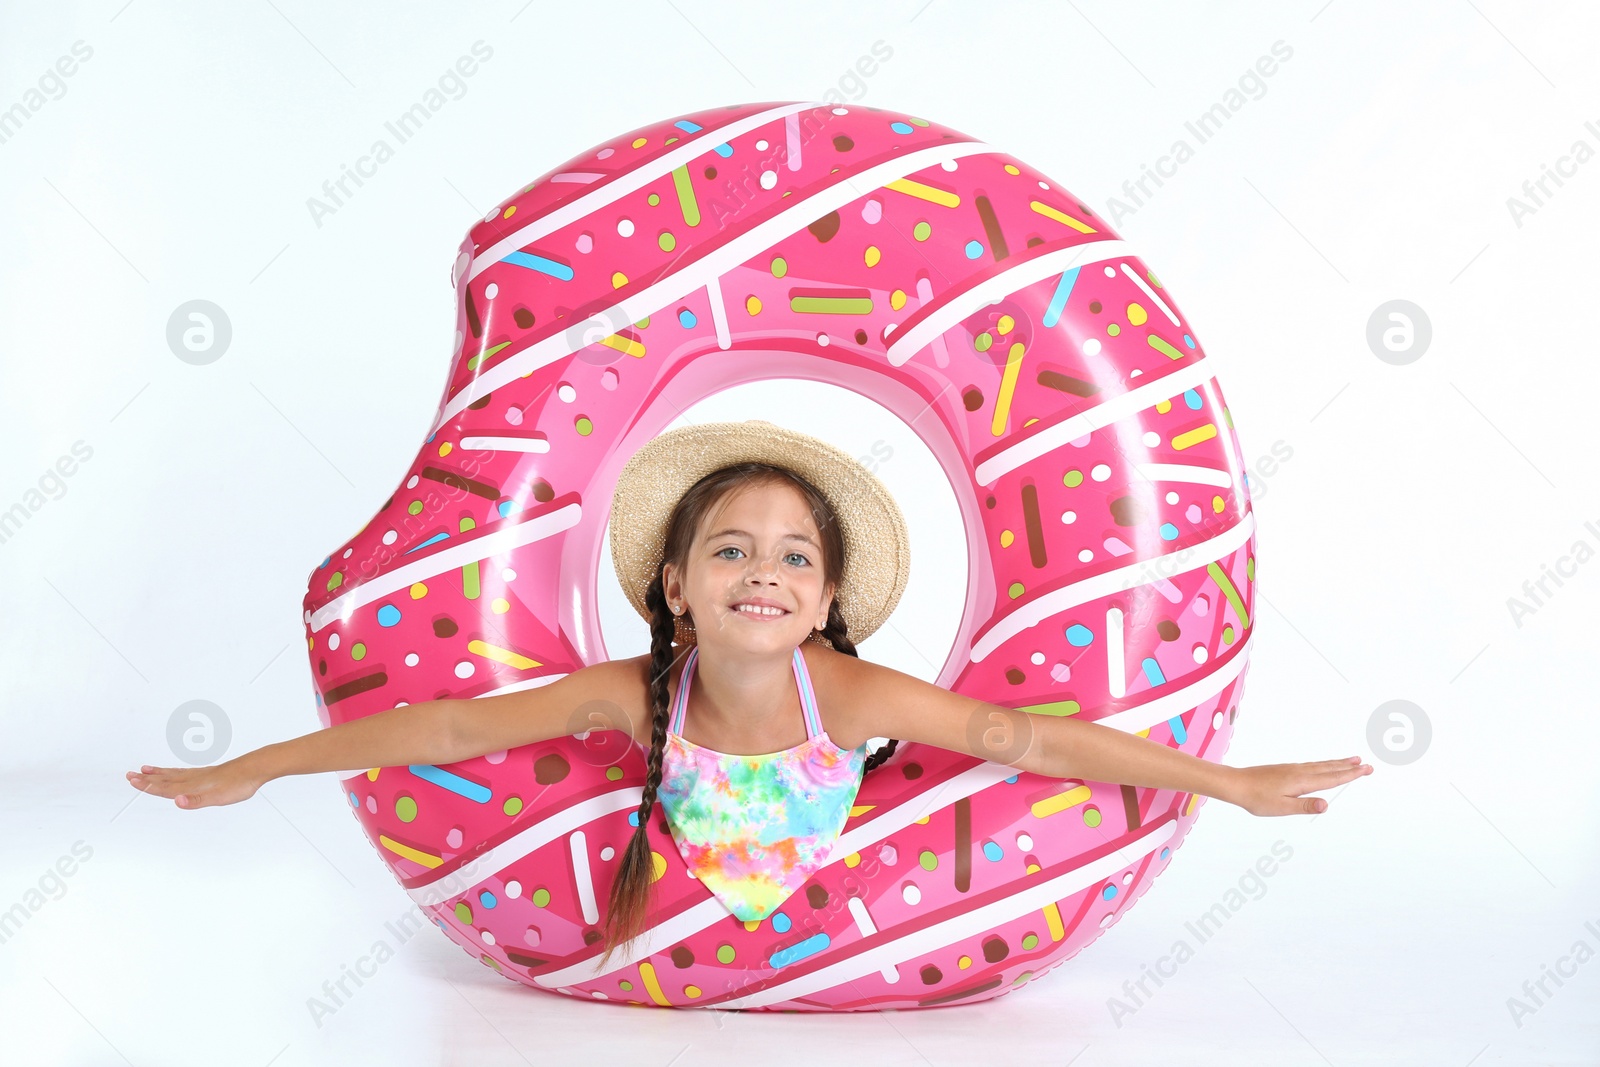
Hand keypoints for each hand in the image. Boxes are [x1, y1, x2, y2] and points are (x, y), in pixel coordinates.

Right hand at [125, 757, 264, 808]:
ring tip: (145, 769)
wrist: (255, 768)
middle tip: (129, 774)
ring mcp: (200, 775)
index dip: (148, 786)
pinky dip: (174, 772)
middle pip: (165, 779)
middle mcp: (193, 778)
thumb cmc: (238, 784)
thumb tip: (177, 801)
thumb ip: (196, 801)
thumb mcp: (218, 797)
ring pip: (173, 774)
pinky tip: (175, 773)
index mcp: (192, 785)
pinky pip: (185, 772)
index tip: (131, 780)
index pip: (165, 787)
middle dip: (147, 779)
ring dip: (158, 773)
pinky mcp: (208, 774)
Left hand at [1224, 756, 1371, 816]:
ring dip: (1338, 763)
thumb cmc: (1256, 798)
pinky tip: (1324, 766)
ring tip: (1352, 760)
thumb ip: (1305, 806)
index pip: (1331, 778)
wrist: (1236, 784)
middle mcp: (1300, 772)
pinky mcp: (1286, 769)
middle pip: (1329, 768)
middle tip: (1367, 764)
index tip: (1366, 769)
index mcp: (1301, 781)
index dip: (1350, 774)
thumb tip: (1326, 805)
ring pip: (1321, 765)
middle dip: (1349, 767)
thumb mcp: (1281, 807)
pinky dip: (1324, 764)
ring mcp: (1293, 769)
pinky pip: (1312, 765)